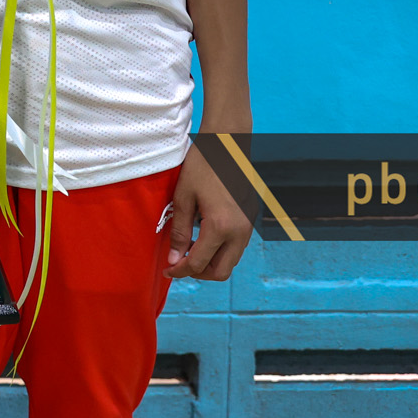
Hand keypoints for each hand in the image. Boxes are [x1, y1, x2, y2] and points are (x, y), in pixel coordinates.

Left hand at [163, 142, 251, 280]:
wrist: (228, 144)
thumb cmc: (203, 165)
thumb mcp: (183, 197)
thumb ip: (178, 231)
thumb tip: (174, 258)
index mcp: (220, 227)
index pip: (198, 264)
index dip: (180, 271)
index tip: (168, 269)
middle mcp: (239, 232)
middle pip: (220, 272)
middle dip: (198, 273)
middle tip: (179, 262)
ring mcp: (248, 227)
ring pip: (230, 261)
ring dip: (210, 262)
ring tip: (188, 248)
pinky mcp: (249, 221)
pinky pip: (236, 247)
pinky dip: (220, 250)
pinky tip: (202, 236)